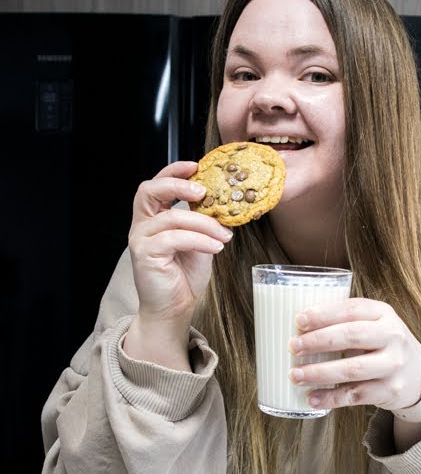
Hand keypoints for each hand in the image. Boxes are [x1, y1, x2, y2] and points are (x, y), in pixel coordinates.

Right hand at [127, 161, 233, 336]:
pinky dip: (200, 240)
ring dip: (204, 223)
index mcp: (154, 217)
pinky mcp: (144, 254)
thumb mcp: (199, 240)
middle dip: (177, 185)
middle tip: (204, 192)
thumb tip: (225, 203)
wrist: (175, 307)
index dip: (174, 172)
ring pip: (171, 217)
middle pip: (149, 191)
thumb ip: (203, 221)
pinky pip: (174, 238)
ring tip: (224, 235)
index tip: (197, 166)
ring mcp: (141, 239)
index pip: (156, 185)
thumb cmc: (184, 274)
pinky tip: (216, 247)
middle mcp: (143, 224)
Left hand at [288, 298, 420, 412]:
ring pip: (352, 369)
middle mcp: (393, 337)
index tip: (299, 320)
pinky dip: (331, 398)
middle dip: (318, 341)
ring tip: (296, 375)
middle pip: (352, 336)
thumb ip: (347, 321)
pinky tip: (312, 397)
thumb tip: (301, 327)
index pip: (353, 309)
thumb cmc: (385, 345)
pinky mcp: (390, 390)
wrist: (418, 374)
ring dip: (319, 373)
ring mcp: (393, 365)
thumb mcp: (376, 324)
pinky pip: (355, 395)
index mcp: (385, 314)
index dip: (324, 314)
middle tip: (294, 347)